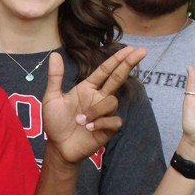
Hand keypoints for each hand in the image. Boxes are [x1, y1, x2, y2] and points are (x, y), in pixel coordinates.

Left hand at [42, 47, 145, 163]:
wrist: (58, 147)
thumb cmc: (56, 122)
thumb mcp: (52, 98)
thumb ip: (55, 77)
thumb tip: (54, 54)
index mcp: (88, 88)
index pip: (105, 71)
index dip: (117, 59)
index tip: (130, 48)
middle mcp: (99, 98)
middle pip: (118, 78)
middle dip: (129, 64)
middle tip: (142, 51)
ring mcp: (105, 113)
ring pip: (112, 102)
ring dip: (96, 110)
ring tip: (81, 121)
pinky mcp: (109, 128)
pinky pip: (114, 120)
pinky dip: (102, 122)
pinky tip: (89, 128)